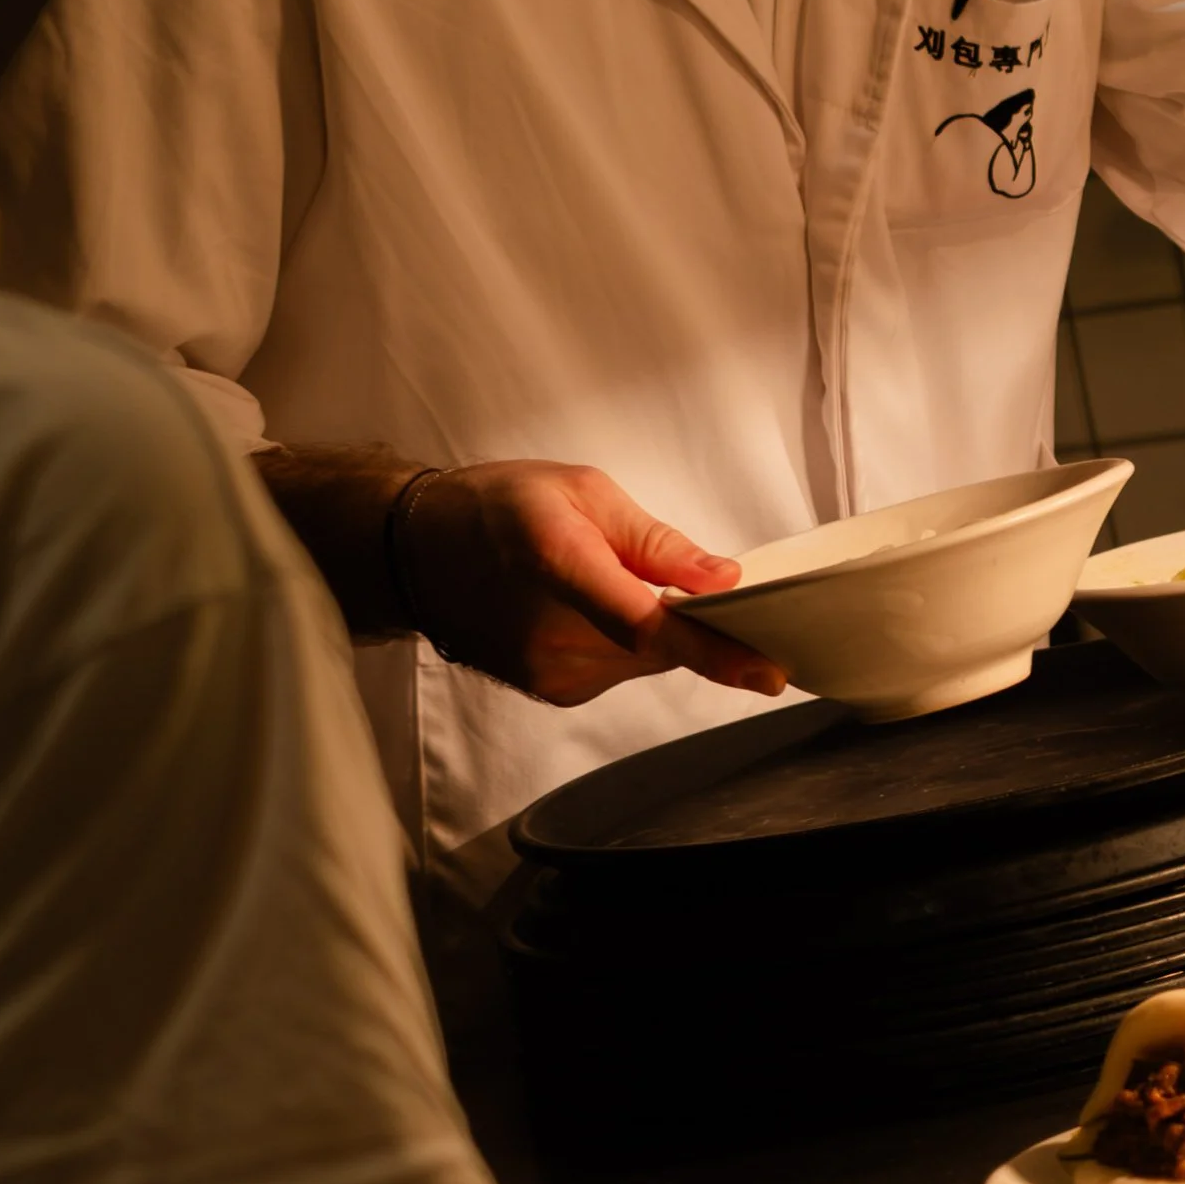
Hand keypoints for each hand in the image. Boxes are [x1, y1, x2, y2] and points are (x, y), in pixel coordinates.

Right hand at [404, 460, 788, 706]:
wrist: (418, 552)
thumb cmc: (499, 508)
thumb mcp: (584, 491)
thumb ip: (657, 541)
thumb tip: (724, 580)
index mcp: (560, 565)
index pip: (650, 625)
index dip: (714, 651)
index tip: (766, 672)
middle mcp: (554, 634)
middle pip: (662, 645)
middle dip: (689, 617)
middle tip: (670, 573)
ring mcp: (550, 672)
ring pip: (646, 660)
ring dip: (653, 628)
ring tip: (605, 580)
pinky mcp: (553, 692)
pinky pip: (621, 669)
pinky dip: (627, 643)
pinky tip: (588, 608)